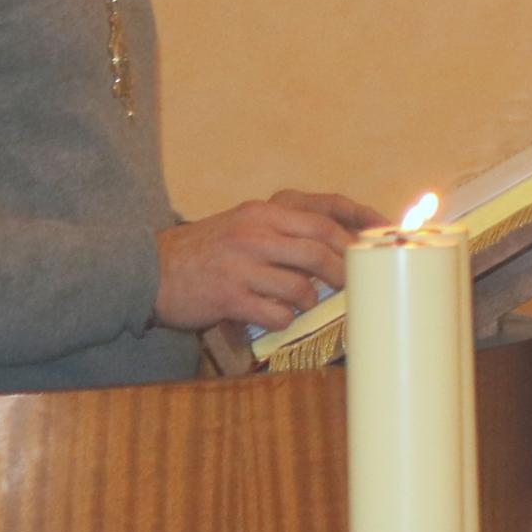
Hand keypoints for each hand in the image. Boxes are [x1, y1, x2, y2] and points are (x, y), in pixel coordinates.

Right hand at [155, 196, 369, 334]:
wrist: (148, 270)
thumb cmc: (204, 250)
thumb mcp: (243, 224)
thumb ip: (283, 229)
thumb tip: (336, 244)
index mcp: (264, 211)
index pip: (325, 213)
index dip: (360, 224)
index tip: (383, 235)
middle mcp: (256, 233)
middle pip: (322, 248)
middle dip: (345, 269)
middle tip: (353, 284)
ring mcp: (243, 265)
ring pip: (302, 286)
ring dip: (312, 300)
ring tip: (305, 303)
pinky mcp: (229, 297)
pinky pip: (276, 313)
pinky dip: (285, 320)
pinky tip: (277, 317)